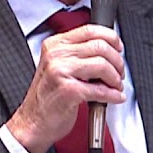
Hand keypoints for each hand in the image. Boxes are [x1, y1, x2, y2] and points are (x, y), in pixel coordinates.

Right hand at [7, 24, 124, 152]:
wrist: (33, 122)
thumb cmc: (47, 97)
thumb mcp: (57, 66)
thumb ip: (77, 54)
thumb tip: (107, 49)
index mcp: (54, 45)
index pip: (89, 30)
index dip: (111, 38)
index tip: (118, 48)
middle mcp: (56, 55)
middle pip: (100, 47)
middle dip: (117, 62)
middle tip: (119, 73)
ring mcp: (60, 72)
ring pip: (103, 65)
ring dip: (116, 79)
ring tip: (115, 87)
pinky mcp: (68, 91)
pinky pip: (101, 89)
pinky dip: (113, 95)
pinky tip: (115, 97)